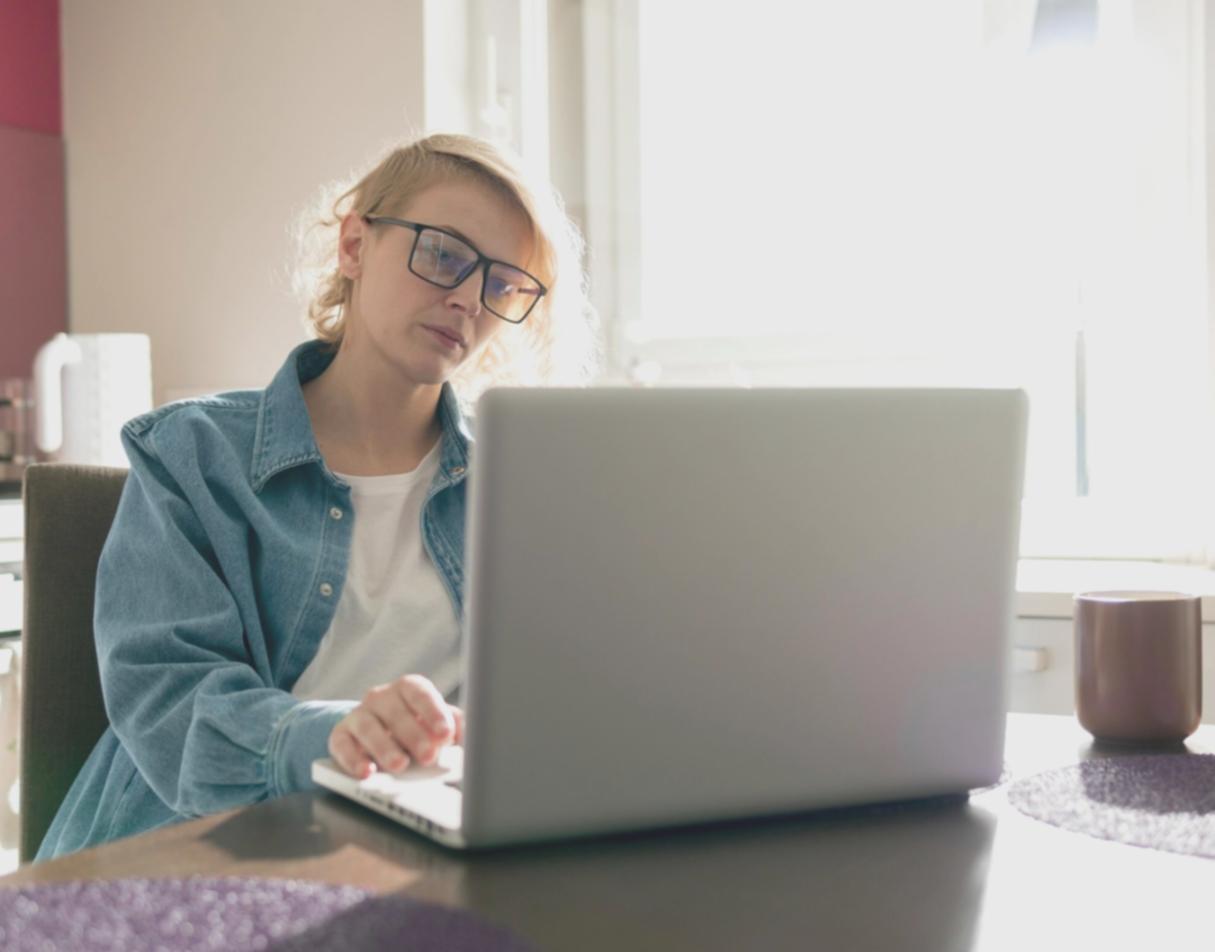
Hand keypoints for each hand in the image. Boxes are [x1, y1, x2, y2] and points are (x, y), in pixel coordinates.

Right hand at [328, 674, 463, 779]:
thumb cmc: (416, 726)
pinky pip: (343, 745)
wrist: (379, 732)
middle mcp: (381, 697)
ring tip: (400, 765)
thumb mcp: (437, 722)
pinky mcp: (341, 736)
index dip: (433, 712)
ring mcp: (359, 715)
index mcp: (408, 688)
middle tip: (428, 756)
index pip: (420, 693)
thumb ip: (455, 726)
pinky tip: (367, 772)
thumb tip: (471, 736)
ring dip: (384, 747)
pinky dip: (353, 759)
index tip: (445, 733)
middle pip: (396, 711)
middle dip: (414, 735)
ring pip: (368, 726)